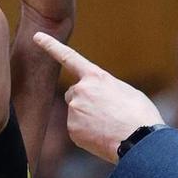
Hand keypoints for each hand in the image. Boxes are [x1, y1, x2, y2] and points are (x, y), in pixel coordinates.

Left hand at [33, 32, 162, 160]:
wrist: (140, 140)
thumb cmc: (139, 115)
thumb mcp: (125, 91)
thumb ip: (105, 88)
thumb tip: (98, 98)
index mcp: (96, 77)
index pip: (69, 57)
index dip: (51, 46)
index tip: (36, 37)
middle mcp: (81, 90)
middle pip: (73, 93)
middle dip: (84, 100)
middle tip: (105, 111)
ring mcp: (74, 110)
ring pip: (75, 112)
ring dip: (87, 117)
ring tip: (108, 124)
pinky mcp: (72, 130)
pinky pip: (77, 129)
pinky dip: (87, 133)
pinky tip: (103, 135)